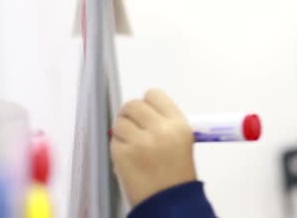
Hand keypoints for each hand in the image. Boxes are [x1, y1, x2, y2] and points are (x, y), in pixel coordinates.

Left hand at [110, 89, 196, 205]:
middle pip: (134, 105)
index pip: (154, 95)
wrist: (171, 202)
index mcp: (178, 124)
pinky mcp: (123, 154)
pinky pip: (114, 140)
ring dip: (123, 131)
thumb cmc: (177, 172)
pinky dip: (118, 147)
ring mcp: (140, 142)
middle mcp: (160, 129)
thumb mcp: (182, 140)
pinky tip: (129, 157)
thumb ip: (165, 122)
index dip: (148, 103)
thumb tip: (143, 110)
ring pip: (120, 122)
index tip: (146, 112)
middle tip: (133, 126)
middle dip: (130, 114)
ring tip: (132, 144)